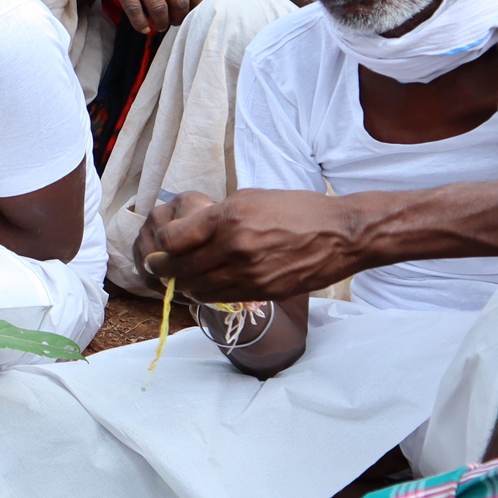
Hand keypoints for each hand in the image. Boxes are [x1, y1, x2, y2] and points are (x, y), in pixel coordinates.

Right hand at [76, 0, 204, 34]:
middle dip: (179, 17)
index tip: (191, 12)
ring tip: (158, 27)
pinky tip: (142, 28)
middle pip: (179, 0)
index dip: (196, 4)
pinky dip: (140, 24)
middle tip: (174, 23)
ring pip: (158, 8)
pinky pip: (135, 10)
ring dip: (161, 23)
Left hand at [145, 189, 360, 302]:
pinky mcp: (260, 291)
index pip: (174, 240)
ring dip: (183, 285)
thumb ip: (217, 216)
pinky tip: (204, 287)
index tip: (159, 248)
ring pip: (196, 288)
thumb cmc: (297, 210)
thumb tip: (189, 230)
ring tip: (180, 279)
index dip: (162, 247)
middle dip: (162, 270)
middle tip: (156, 268)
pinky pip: (219, 298)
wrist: (341, 235)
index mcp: (229, 217)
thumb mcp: (251, 198)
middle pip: (179, 268)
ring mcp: (248, 273)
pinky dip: (205, 294)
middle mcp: (235, 247)